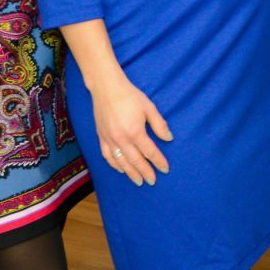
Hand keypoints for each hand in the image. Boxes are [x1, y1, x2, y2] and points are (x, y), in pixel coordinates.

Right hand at [89, 71, 172, 185]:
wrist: (106, 88)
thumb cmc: (130, 96)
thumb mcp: (149, 107)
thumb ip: (159, 125)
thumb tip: (169, 139)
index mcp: (135, 131)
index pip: (150, 152)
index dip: (159, 161)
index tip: (165, 169)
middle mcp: (121, 139)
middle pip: (135, 161)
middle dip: (145, 172)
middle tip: (152, 181)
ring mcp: (109, 139)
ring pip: (121, 162)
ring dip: (130, 173)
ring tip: (138, 181)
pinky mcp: (101, 137)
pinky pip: (107, 156)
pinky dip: (114, 165)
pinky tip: (120, 170)